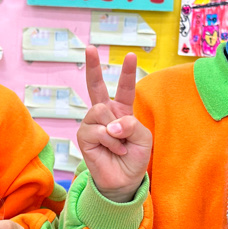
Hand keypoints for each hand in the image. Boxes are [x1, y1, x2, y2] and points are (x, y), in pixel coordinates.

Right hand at [77, 46, 152, 201]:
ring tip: (119, 145)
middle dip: (93, 66)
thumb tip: (111, 125)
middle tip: (89, 48)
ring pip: (101, 110)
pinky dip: (109, 141)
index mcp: (121, 111)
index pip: (123, 88)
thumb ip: (131, 125)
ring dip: (115, 131)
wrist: (124, 180)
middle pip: (95, 86)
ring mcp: (92, 123)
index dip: (126, 72)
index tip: (129, 55)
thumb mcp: (143, 138)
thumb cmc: (134, 158)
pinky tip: (112, 149)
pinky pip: (98, 129)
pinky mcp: (84, 135)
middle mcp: (104, 114)